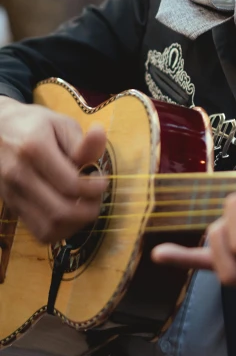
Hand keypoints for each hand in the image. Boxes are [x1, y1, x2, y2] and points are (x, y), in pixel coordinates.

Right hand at [0, 97, 106, 242]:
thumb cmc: (35, 125)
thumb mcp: (60, 124)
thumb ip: (80, 141)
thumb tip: (100, 136)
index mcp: (34, 148)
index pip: (70, 184)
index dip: (94, 188)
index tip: (102, 181)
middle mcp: (19, 175)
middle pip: (59, 212)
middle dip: (88, 211)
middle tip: (97, 198)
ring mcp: (12, 194)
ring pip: (48, 228)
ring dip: (75, 224)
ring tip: (85, 207)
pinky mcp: (12, 206)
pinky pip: (38, 231)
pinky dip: (60, 230)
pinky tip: (71, 215)